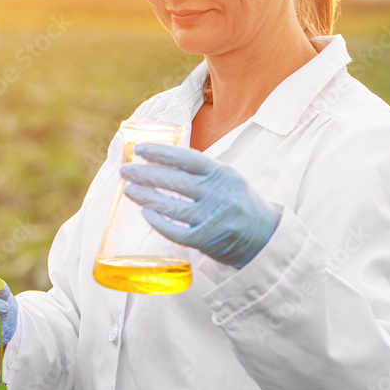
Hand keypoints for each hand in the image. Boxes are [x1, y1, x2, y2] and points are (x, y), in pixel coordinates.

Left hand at [119, 143, 279, 267]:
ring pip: (172, 206)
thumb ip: (201, 171)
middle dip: (146, 174)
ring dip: (147, 197)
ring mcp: (212, 218)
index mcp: (222, 173)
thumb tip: (161, 161)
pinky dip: (159, 223)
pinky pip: (176, 231)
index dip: (161, 152)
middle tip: (126, 171)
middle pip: (174, 181)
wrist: (263, 236)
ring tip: (130, 190)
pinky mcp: (207, 240)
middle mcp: (217, 193)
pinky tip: (146, 214)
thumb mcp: (227, 178)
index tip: (140, 150)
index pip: (187, 158)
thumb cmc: (238, 202)